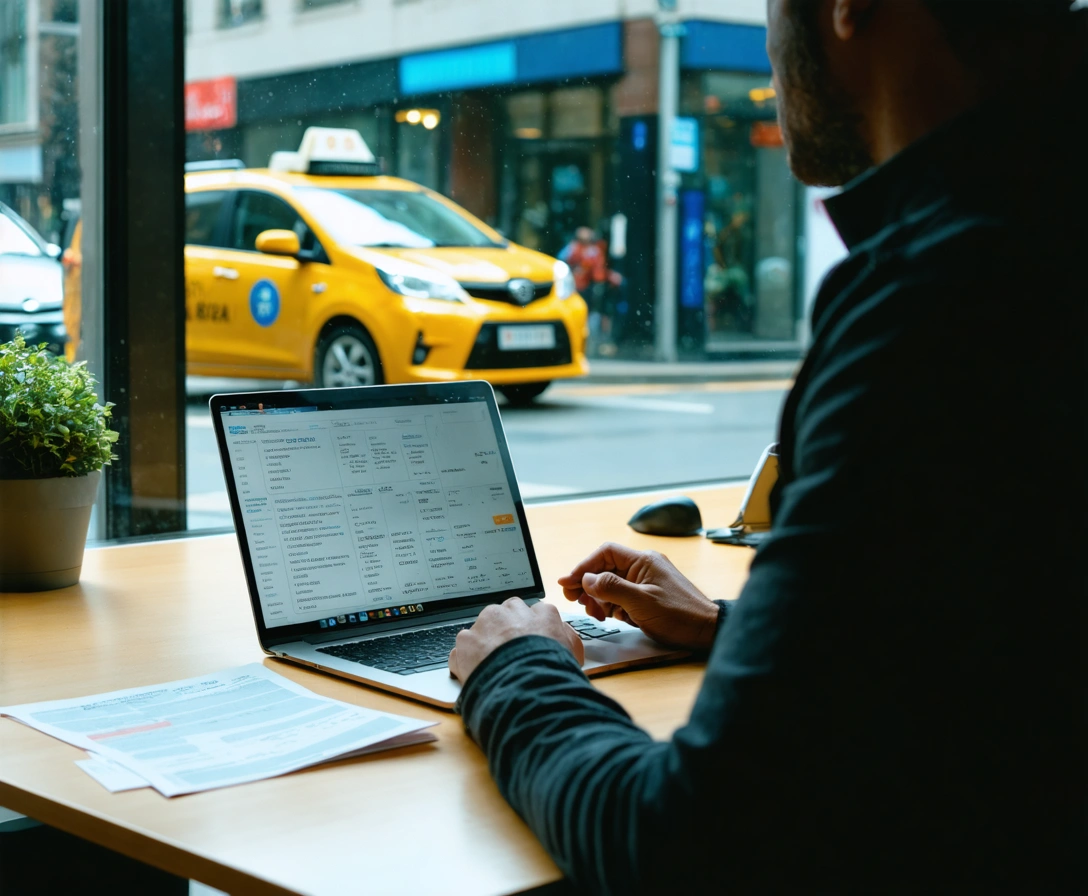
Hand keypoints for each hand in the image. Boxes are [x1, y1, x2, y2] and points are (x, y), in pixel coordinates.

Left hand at [448, 597, 583, 682]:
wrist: (525, 687)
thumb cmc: (551, 672)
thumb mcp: (573, 653)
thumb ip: (567, 637)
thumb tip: (562, 632)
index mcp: (541, 613)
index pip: (534, 612)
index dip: (529, 629)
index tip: (527, 642)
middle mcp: (512, 611)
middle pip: (506, 613)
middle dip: (505, 630)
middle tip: (509, 654)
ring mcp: (487, 623)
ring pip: (483, 626)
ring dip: (485, 641)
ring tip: (492, 666)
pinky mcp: (467, 639)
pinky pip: (465, 646)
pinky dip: (467, 658)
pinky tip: (477, 672)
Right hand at [558, 543, 719, 650]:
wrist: (706, 632)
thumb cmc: (679, 615)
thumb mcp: (640, 602)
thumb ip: (611, 588)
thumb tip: (587, 579)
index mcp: (643, 561)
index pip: (605, 553)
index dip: (584, 566)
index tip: (568, 582)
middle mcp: (644, 567)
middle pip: (606, 569)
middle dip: (589, 585)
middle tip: (575, 601)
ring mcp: (646, 582)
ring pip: (612, 585)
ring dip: (599, 598)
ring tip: (596, 614)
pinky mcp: (648, 596)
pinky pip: (622, 596)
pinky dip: (612, 606)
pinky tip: (611, 617)